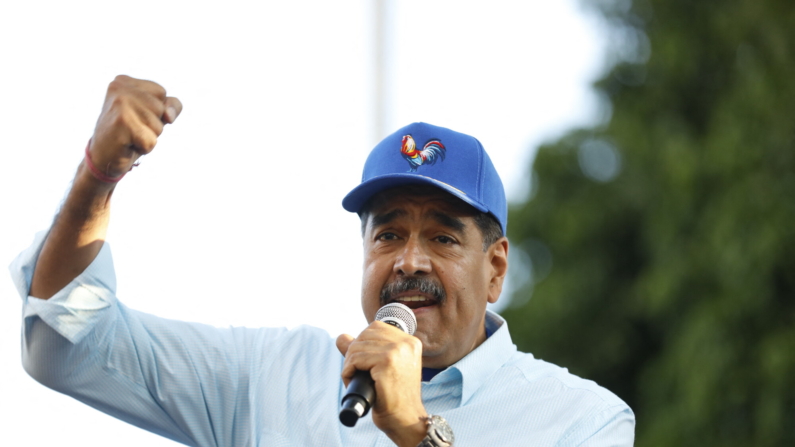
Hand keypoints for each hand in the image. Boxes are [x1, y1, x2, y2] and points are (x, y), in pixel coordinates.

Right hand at [86, 75, 182, 180]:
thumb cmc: (130, 134)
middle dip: (153, 124)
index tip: (135, 117)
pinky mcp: (121, 123)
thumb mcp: (154, 115)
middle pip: (161, 108)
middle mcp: (119, 87)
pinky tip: (127, 145)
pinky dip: (144, 148)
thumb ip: (171, 106)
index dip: (156, 111)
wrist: (102, 158)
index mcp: (124, 81)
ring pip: (158, 125)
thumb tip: (169, 115)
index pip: (162, 93)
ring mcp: (119, 104)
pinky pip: (151, 140)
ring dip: (148, 136)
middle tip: (131, 129)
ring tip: (129, 136)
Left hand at [337, 322, 427, 446]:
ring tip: (354, 379)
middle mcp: (407, 342)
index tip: (363, 363)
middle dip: (353, 352)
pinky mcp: (387, 362)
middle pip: (365, 335)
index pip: (376, 327)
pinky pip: (356, 359)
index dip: (362, 343)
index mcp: (410, 341)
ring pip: (357, 346)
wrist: (405, 419)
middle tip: (355, 372)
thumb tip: (341, 337)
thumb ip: (364, 350)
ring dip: (349, 364)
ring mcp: (398, 351)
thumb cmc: (393, 396)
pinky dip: (348, 371)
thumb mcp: (382, 368)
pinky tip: (352, 381)